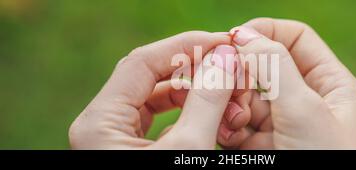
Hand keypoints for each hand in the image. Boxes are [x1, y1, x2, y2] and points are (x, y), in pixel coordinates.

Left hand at [69, 31, 243, 148]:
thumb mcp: (188, 149)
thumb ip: (206, 101)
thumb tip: (225, 58)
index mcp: (100, 123)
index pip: (142, 62)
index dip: (185, 46)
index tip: (223, 43)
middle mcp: (102, 127)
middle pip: (152, 79)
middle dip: (195, 72)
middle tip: (232, 69)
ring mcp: (117, 140)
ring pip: (160, 101)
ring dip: (197, 96)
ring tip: (230, 98)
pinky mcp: (134, 152)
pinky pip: (163, 124)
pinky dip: (191, 118)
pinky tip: (215, 119)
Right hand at [226, 18, 355, 148]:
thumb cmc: (326, 161)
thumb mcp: (304, 109)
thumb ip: (273, 66)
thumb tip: (243, 35)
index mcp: (332, 85)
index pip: (297, 39)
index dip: (266, 33)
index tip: (233, 38)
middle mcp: (308, 102)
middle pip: (267, 67)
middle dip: (244, 72)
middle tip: (226, 80)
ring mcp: (284, 125)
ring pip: (248, 97)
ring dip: (234, 102)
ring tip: (234, 116)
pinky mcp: (264, 146)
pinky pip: (238, 124)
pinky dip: (228, 125)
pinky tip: (229, 132)